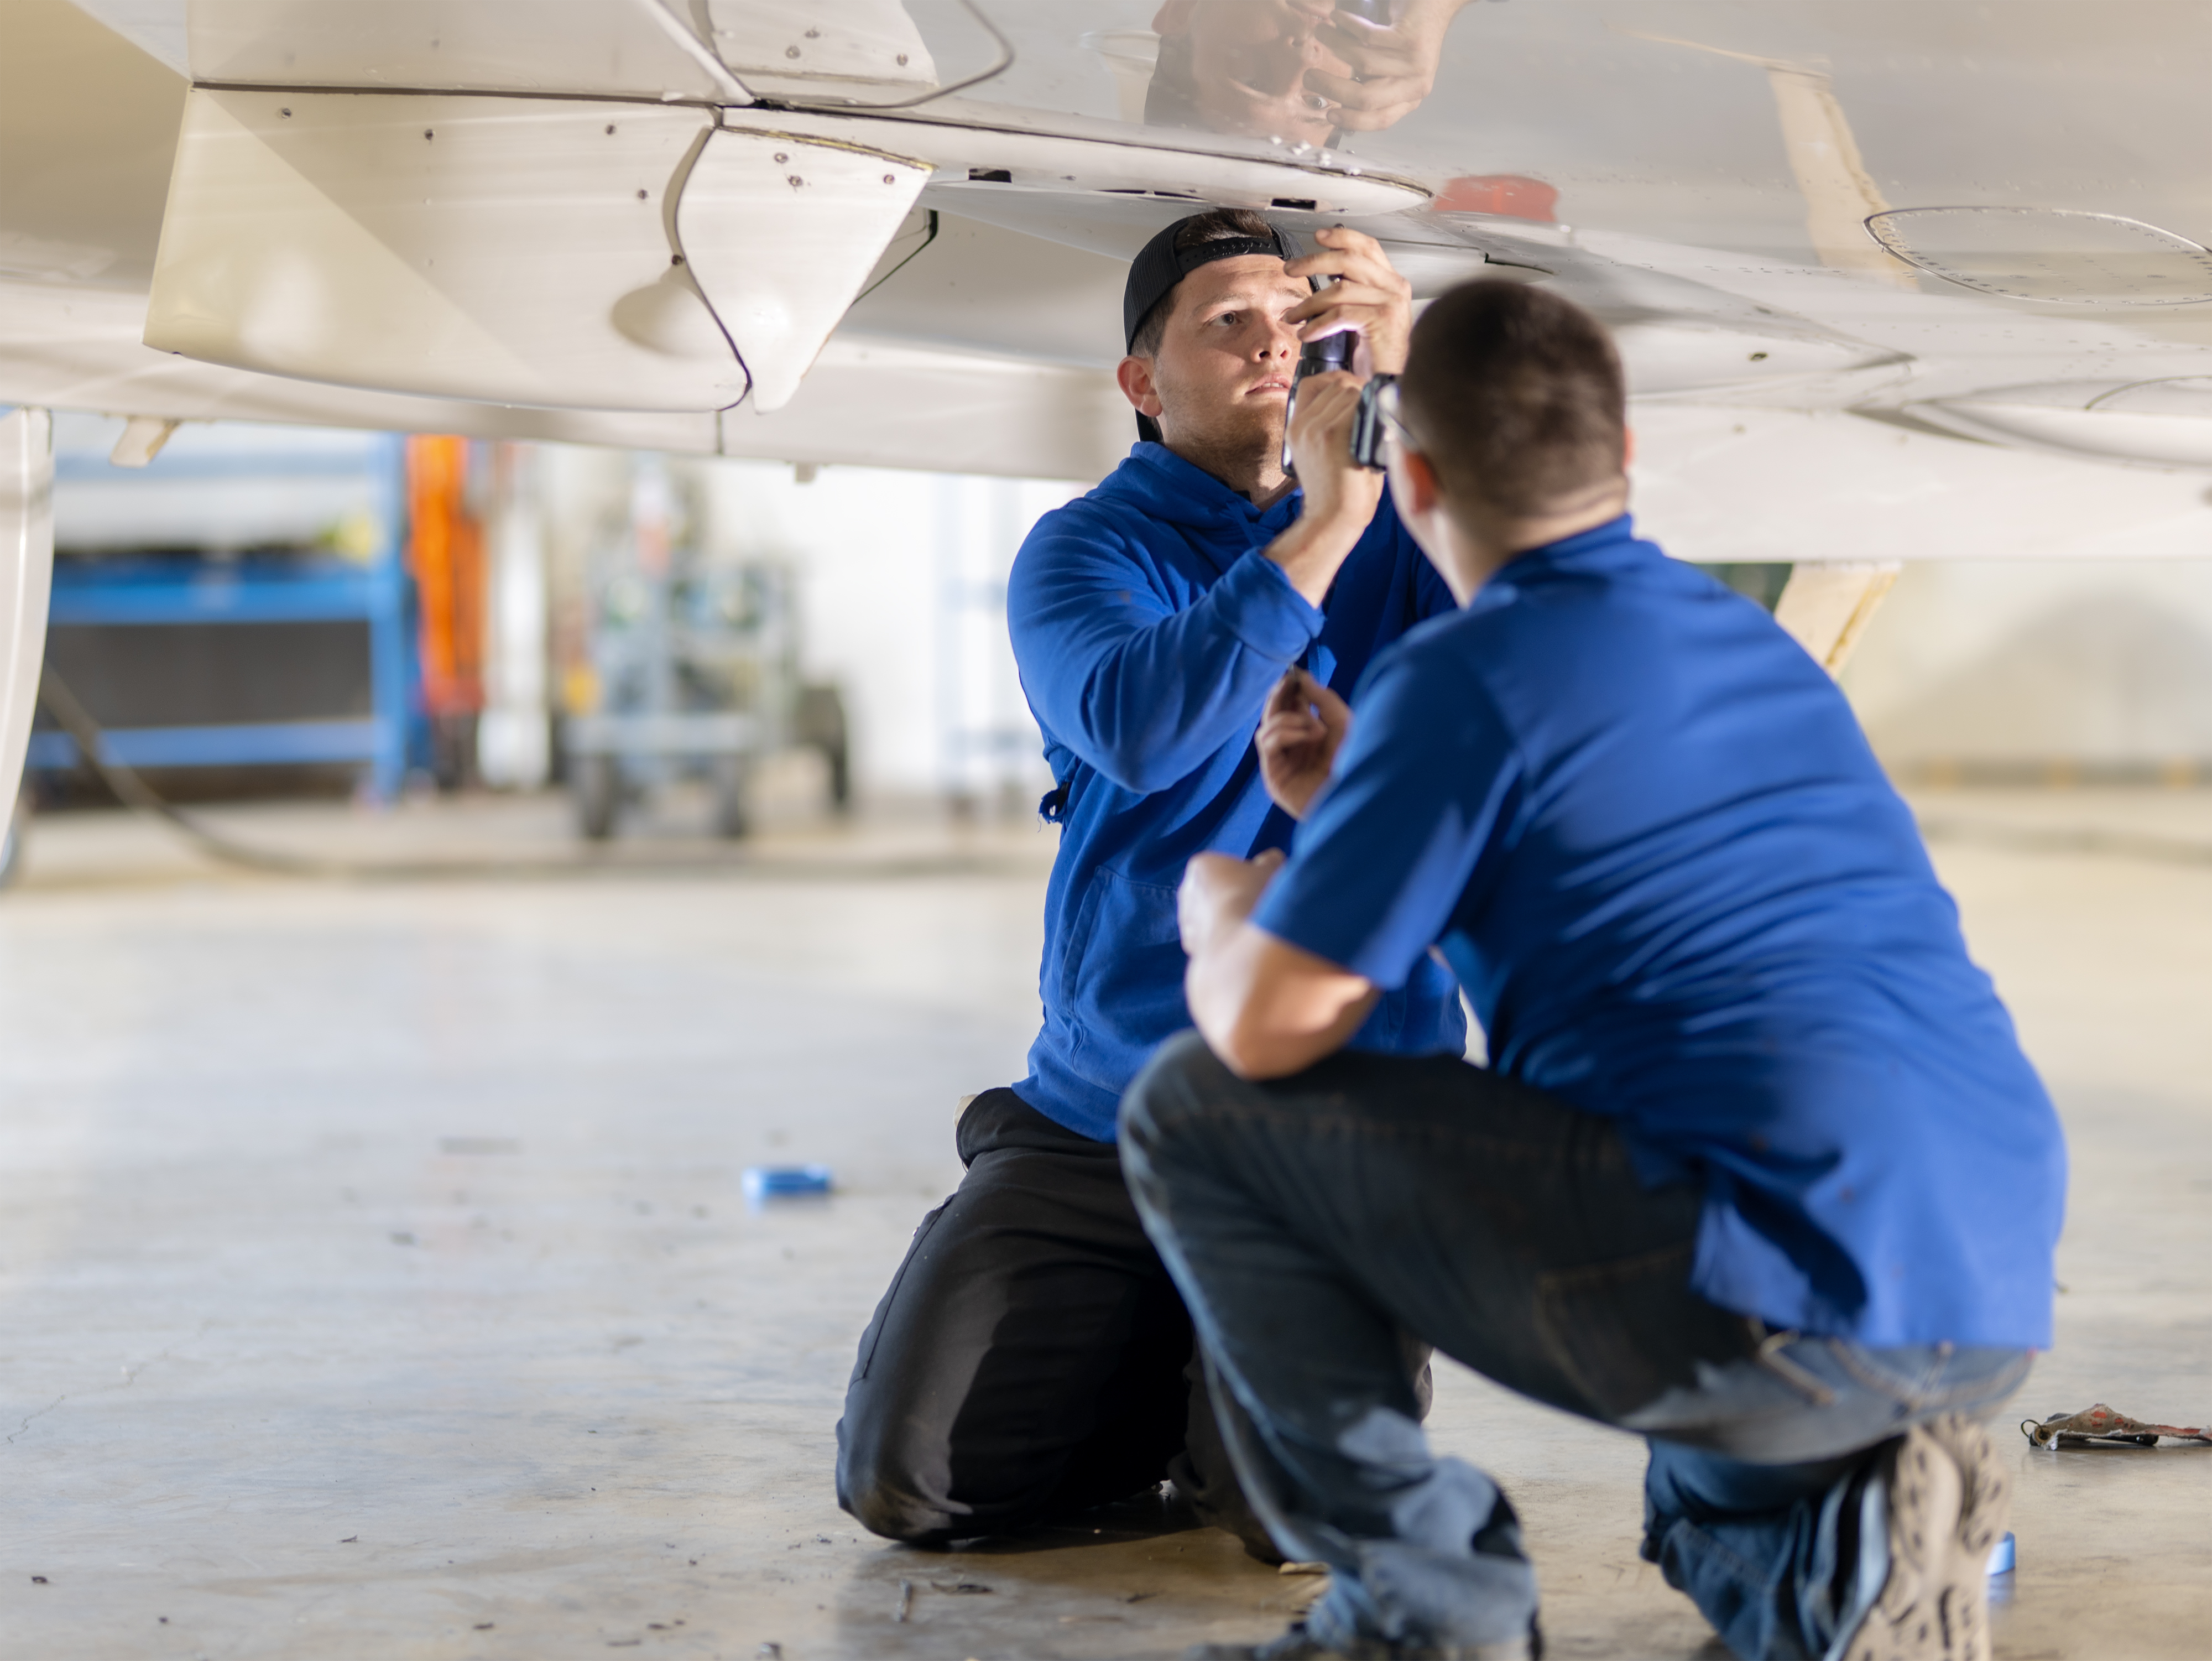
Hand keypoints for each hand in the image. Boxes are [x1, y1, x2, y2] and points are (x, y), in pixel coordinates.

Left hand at [1178, 848, 1285, 957]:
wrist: (1241, 947)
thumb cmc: (1255, 899)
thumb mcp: (1271, 872)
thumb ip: (1270, 863)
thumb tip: (1272, 859)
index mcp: (1201, 866)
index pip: (1225, 867)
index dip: (1247, 876)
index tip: (1262, 886)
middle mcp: (1187, 892)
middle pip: (1217, 891)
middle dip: (1235, 897)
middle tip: (1259, 908)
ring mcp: (1187, 921)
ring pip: (1212, 917)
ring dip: (1229, 921)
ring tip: (1252, 929)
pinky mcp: (1192, 948)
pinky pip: (1211, 939)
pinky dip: (1224, 940)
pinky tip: (1241, 945)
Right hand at [1258, 668, 1351, 819]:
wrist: (1359, 797)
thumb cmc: (1356, 762)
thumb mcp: (1343, 722)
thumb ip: (1323, 699)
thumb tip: (1303, 677)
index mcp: (1309, 734)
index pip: (1289, 706)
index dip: (1288, 689)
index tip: (1293, 674)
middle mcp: (1293, 747)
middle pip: (1272, 715)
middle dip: (1279, 696)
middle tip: (1289, 682)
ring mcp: (1282, 762)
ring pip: (1266, 727)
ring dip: (1289, 720)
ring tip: (1317, 729)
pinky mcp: (1274, 776)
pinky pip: (1267, 744)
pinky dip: (1284, 733)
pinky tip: (1306, 737)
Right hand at [1264, 367, 1382, 604]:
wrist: (1332, 520)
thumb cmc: (1337, 493)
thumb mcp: (1320, 455)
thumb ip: (1333, 424)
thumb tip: (1363, 397)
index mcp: (1295, 428)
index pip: (1311, 384)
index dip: (1335, 380)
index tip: (1354, 391)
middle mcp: (1302, 425)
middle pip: (1337, 382)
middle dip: (1359, 388)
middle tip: (1374, 408)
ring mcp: (1315, 428)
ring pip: (1350, 390)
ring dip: (1369, 401)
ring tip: (1376, 421)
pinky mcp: (1332, 434)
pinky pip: (1359, 404)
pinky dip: (1373, 412)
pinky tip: (1378, 429)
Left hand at [1284, 225, 1414, 375]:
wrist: (1391, 384)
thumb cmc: (1376, 357)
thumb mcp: (1362, 318)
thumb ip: (1351, 295)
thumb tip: (1322, 281)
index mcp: (1390, 282)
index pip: (1367, 247)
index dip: (1342, 237)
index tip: (1317, 237)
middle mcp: (1394, 287)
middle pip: (1349, 259)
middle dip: (1314, 262)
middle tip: (1290, 269)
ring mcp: (1391, 302)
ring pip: (1340, 288)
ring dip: (1309, 303)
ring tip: (1292, 316)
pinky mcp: (1383, 320)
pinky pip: (1341, 314)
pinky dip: (1318, 324)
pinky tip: (1306, 334)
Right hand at [1307, 0, 1469, 134]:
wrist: (1436, 4)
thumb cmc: (1407, 36)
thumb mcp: (1392, 69)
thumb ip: (1371, 85)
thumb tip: (1335, 99)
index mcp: (1409, 98)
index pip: (1380, 120)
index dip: (1351, 121)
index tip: (1328, 114)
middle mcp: (1415, 85)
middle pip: (1366, 99)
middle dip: (1332, 89)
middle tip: (1310, 77)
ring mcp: (1414, 63)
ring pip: (1362, 64)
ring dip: (1335, 46)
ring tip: (1321, 33)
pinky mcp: (1410, 39)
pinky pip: (1368, 37)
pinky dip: (1347, 26)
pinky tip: (1336, 18)